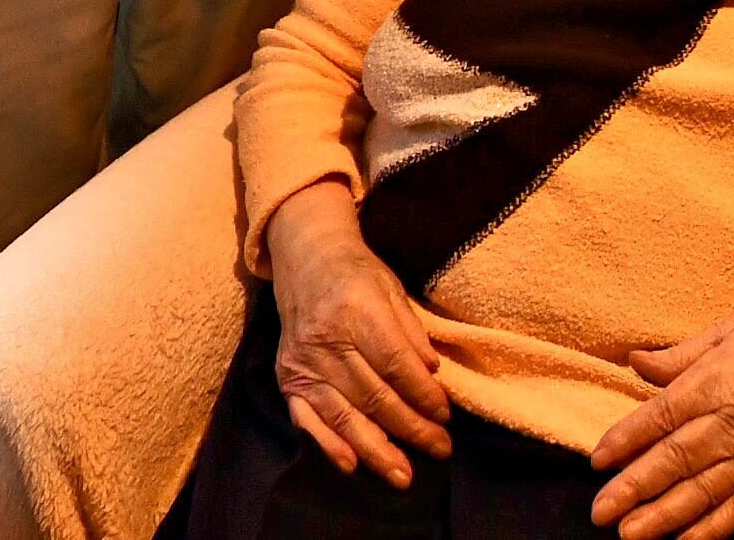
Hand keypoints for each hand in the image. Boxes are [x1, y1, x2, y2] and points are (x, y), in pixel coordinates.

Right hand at [265, 179, 451, 488]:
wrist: (305, 257)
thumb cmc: (357, 272)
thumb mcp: (392, 287)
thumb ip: (411, 331)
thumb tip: (432, 373)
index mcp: (356, 309)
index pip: (396, 364)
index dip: (423, 394)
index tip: (446, 414)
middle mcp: (326, 338)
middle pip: (374, 395)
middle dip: (411, 428)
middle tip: (440, 448)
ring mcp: (303, 361)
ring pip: (345, 415)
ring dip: (377, 450)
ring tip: (404, 475)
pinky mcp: (287, 378)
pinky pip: (308, 419)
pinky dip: (329, 444)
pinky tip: (353, 465)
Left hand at [589, 274, 733, 538]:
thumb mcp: (727, 329)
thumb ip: (680, 356)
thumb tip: (634, 361)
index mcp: (718, 383)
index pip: (661, 418)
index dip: (626, 439)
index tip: (597, 459)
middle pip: (675, 461)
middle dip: (634, 489)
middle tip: (600, 511)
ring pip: (702, 494)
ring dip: (663, 517)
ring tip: (629, 535)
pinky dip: (711, 530)